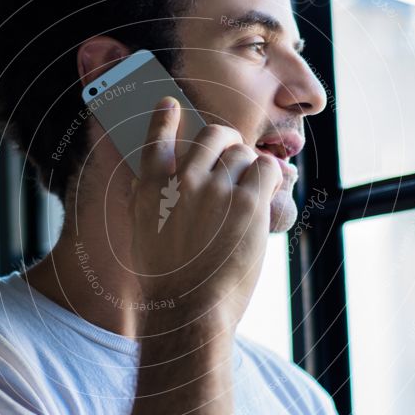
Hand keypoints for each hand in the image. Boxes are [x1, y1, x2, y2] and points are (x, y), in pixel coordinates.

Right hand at [127, 96, 282, 328]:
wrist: (190, 310)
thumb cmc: (168, 283)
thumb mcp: (144, 237)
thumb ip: (149, 203)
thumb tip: (152, 183)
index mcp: (151, 190)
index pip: (156, 139)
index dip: (165, 118)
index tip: (170, 104)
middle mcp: (182, 181)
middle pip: (212, 136)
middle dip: (226, 140)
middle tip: (234, 151)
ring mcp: (215, 190)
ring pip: (243, 153)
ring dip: (249, 167)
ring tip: (250, 189)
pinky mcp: (247, 203)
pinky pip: (266, 168)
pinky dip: (270, 176)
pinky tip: (267, 191)